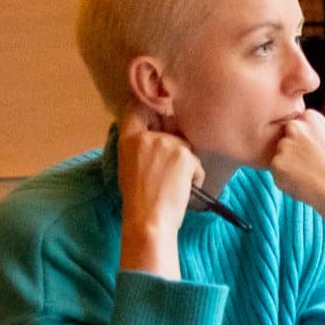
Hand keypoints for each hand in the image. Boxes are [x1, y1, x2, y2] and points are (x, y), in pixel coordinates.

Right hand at [116, 104, 200, 272]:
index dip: (147, 104)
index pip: (135, 108)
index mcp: (128, 139)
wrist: (149, 219)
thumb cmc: (138, 199)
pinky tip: (182, 189)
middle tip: (168, 171)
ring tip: (173, 185)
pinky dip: (195, 177)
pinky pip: (196, 163)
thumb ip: (139, 146)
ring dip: (185, 165)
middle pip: (169, 129)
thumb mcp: (128, 166)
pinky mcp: (185, 155)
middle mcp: (148, 136)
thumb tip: (155, 135)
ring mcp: (168, 143)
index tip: (157, 106)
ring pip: (185, 148)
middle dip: (175, 145)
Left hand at [269, 107, 324, 228]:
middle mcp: (295, 126)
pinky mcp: (277, 163)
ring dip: (290, 169)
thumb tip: (280, 144)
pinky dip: (286, 182)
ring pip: (279, 158)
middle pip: (284, 141)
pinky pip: (276, 174)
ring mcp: (284, 144)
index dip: (306, 147)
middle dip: (294, 155)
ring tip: (312, 175)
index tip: (320, 154)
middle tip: (315, 166)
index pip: (295, 130)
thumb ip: (304, 135)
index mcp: (310, 116)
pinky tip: (305, 183)